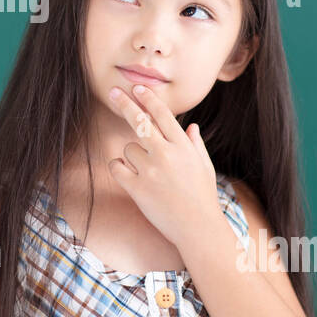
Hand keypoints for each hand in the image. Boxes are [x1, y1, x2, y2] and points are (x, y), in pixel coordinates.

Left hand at [104, 83, 223, 253]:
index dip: (149, 99)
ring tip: (148, 174)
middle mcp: (166, 154)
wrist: (198, 228)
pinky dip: (119, 169)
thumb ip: (195, 144)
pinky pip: (117, 167)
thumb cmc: (202, 197)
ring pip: (128, 149)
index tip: (138, 88)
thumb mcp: (204, 167)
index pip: (163, 115)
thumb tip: (191, 126)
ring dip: (132, 156)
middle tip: (113, 91)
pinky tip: (130, 177)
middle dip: (125, 103)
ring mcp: (150, 170)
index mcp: (183, 146)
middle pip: (139, 121)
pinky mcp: (137, 187)